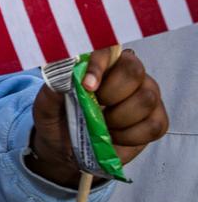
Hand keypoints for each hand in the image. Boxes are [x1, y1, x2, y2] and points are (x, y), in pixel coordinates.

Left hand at [27, 48, 168, 186]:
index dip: (99, 66)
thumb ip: (53, 88)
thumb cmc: (56, 120)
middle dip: (112, 94)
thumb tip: (64, 75)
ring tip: (102, 126)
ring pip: (147, 98)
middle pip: (134, 70)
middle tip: (95, 108)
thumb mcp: (45, 106)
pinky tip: (115, 136)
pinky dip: (131, 136)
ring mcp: (145, 96)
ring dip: (119, 118)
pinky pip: (155, 125)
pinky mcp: (155, 120)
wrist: (65, 152)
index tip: (87, 86)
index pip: (107, 49)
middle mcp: (127, 73)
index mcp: (99, 62)